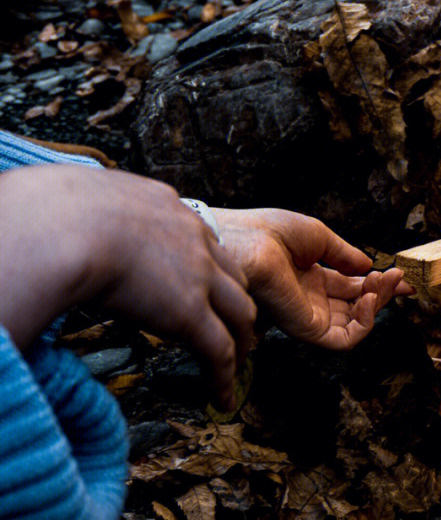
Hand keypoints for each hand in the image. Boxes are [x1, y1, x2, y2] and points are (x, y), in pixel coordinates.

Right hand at [0, 165, 254, 408]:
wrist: (59, 225)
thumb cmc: (45, 209)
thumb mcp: (72, 197)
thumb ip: (78, 211)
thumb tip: (44, 219)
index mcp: (160, 205)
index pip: (197, 237)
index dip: (205, 265)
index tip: (204, 283)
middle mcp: (190, 236)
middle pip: (230, 273)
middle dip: (234, 300)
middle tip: (235, 324)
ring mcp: (196, 274)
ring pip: (238, 312)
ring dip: (241, 339)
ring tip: (239, 361)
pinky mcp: (188, 312)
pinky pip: (218, 350)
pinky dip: (225, 376)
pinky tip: (223, 397)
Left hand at [212, 208, 412, 349]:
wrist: (244, 241)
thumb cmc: (269, 232)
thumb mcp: (318, 237)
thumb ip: (345, 255)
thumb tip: (369, 265)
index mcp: (310, 277)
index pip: (351, 287)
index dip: (378, 284)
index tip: (402, 276)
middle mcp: (311, 299)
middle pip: (357, 306)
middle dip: (383, 293)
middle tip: (400, 277)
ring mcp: (308, 315)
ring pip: (355, 325)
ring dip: (377, 306)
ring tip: (383, 283)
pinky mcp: (305, 329)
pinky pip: (344, 340)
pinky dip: (365, 323)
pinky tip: (369, 298)